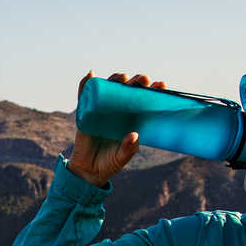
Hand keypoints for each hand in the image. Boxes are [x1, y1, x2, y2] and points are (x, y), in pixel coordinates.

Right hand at [69, 71, 160, 186]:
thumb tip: (134, 134)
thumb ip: (128, 149)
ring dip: (116, 79)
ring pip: (109, 88)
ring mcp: (102, 109)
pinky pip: (84, 96)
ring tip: (123, 77)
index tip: (161, 85)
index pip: (145, 100)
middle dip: (137, 81)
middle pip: (129, 89)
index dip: (153, 91)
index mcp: (132, 119)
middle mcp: (119, 111)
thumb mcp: (121, 158)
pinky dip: (85, 84)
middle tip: (143, 79)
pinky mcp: (86, 113)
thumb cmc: (110, 163)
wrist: (88, 170)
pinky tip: (90, 75)